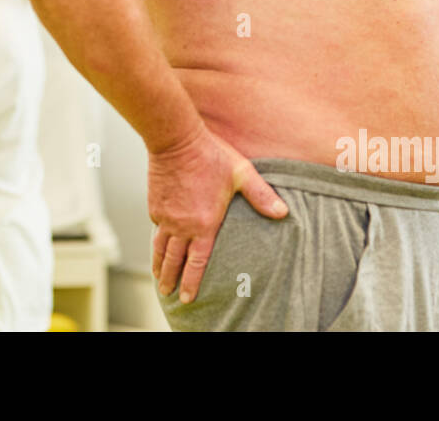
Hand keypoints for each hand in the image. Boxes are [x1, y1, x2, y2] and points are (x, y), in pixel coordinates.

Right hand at [148, 126, 287, 303]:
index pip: (197, 263)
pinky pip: (156, 229)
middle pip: (174, 261)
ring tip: (158, 278)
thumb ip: (261, 196)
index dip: (192, 283)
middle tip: (170, 294)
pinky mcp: (154, 205)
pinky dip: (156, 242)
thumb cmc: (210, 155)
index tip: (187, 298)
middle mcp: (181, 225)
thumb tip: (283, 213)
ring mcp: (165, 216)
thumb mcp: (242, 174)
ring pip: (160, 248)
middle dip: (171, 280)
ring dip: (159, 266)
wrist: (176, 140)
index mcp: (204, 224)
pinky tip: (157, 246)